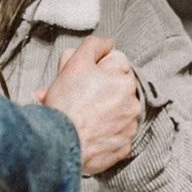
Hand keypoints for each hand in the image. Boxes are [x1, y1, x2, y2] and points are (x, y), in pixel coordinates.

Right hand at [38, 35, 139, 174]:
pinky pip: (114, 135)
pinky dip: (103, 133)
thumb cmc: (67, 105)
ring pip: (115, 114)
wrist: (60, 144)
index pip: (116, 66)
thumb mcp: (76, 63)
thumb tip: (107, 42)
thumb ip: (94, 45)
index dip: (97, 70)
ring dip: (101, 113)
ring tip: (79, 116)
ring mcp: (128, 128)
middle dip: (98, 92)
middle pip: (115, 91)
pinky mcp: (122, 148)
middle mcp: (132, 105)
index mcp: (124, 82)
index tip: (83, 79)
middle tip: (76, 97)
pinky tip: (87, 131)